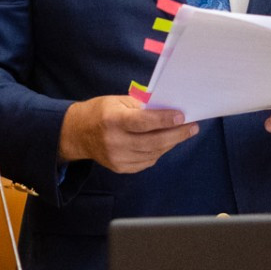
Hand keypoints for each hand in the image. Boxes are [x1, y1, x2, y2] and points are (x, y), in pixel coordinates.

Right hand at [58, 95, 197, 172]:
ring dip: (171, 143)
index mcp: (112, 120)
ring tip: (182, 133)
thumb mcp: (117, 101)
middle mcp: (114, 141)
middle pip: (153, 141)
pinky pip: (147, 161)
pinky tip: (164, 142)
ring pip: (154, 153)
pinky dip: (158, 151)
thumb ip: (141, 106)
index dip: (164, 120)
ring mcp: (117, 158)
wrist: (77, 134)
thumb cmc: (100, 112)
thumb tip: (168, 110)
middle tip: (192, 127)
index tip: (182, 116)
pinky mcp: (120, 168)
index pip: (143, 122)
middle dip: (177, 134)